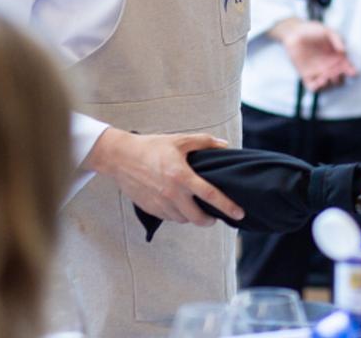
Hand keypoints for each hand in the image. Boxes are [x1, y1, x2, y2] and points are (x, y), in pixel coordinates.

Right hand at [85, 128, 244, 225]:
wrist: (121, 157)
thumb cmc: (151, 147)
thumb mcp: (179, 140)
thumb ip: (204, 142)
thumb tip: (224, 146)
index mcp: (182, 176)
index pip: (210, 195)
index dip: (227, 206)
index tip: (239, 213)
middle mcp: (172, 193)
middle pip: (198, 218)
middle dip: (210, 220)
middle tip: (214, 217)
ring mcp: (160, 203)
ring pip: (184, 219)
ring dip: (192, 216)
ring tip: (194, 206)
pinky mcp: (151, 209)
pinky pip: (170, 218)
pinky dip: (178, 215)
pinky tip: (178, 205)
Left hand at [269, 17, 357, 92]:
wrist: (294, 32)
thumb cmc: (312, 30)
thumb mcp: (328, 31)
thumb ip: (337, 39)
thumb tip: (344, 51)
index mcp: (338, 58)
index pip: (349, 70)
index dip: (352, 73)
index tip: (350, 71)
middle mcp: (330, 67)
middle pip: (340, 80)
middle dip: (340, 79)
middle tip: (335, 72)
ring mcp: (318, 73)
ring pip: (329, 86)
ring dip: (330, 85)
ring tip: (325, 77)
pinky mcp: (307, 76)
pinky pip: (314, 88)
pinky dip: (318, 88)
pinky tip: (319, 80)